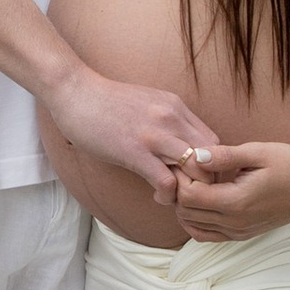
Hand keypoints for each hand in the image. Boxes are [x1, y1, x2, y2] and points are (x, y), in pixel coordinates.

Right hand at [41, 61, 224, 202]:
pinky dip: (168, 195)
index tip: (197, 179)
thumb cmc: (106, 102)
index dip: (211, 166)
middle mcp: (172, 119)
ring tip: (177, 198)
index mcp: (176, 108)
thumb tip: (176, 144)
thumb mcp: (146, 103)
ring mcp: (155, 135)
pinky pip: (166, 181)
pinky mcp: (135, 151)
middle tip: (192, 194)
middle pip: (212, 158)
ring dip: (190, 192)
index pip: (215, 142)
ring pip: (196, 170)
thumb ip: (166, 121)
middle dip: (207, 182)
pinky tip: (157, 196)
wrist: (75, 92)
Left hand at [170, 141, 289, 241]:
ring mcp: (238, 233)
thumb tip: (194, 156)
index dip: (180, 177)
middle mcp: (235, 223)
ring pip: (192, 225)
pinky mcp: (241, 235)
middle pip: (186, 212)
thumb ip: (224, 156)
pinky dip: (195, 220)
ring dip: (186, 204)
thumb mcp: (258, 152)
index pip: (188, 196)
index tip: (186, 159)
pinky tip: (200, 201)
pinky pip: (206, 235)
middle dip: (179, 189)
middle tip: (187, 168)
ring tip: (195, 181)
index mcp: (237, 202)